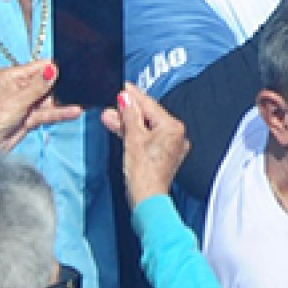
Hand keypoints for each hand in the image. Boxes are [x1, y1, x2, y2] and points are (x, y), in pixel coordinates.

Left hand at [0, 59, 82, 151]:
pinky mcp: (28, 119)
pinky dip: (59, 113)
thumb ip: (39, 86)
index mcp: (12, 76)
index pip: (38, 67)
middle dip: (60, 86)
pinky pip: (46, 113)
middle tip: (81, 85)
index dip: (54, 69)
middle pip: (46, 83)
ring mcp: (24, 104)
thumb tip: (54, 69)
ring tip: (82, 100)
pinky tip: (73, 111)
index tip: (74, 69)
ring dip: (62, 101)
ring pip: (48, 100)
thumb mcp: (18, 99)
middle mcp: (19, 88)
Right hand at [104, 87, 189, 208]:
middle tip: (112, 103)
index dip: (133, 95)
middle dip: (128, 111)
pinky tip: (122, 129)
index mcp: (173, 127)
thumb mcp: (132, 139)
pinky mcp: (164, 156)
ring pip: (147, 128)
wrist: (147, 201)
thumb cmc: (143, 173)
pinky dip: (135, 134)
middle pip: (149, 116)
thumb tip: (125, 98)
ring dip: (129, 123)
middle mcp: (177, 135)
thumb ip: (129, 116)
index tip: (122, 87)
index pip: (150, 105)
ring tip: (110, 116)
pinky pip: (149, 139)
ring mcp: (171, 147)